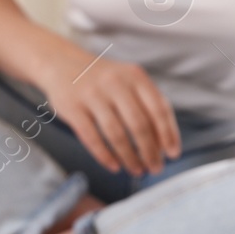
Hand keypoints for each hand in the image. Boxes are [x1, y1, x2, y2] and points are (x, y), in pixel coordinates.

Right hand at [40, 48, 180, 174]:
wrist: (61, 63)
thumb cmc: (103, 80)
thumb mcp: (129, 81)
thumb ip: (148, 104)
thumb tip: (165, 143)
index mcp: (135, 76)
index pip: (158, 108)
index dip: (168, 134)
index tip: (173, 154)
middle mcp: (115, 83)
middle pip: (139, 124)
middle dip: (150, 151)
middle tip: (155, 168)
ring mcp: (92, 95)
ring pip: (116, 134)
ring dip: (129, 157)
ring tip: (137, 170)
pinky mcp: (72, 108)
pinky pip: (92, 137)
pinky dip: (105, 155)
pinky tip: (114, 166)